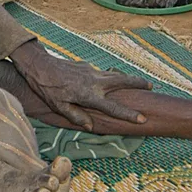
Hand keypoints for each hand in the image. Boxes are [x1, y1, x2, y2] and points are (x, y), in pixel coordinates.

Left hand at [9, 39, 151, 130]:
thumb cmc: (48, 90)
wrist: (40, 66)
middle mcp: (94, 82)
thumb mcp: (59, 108)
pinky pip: (105, 73)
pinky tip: (115, 79)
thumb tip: (92, 126)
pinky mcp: (87, 66)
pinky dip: (114, 76)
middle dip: (137, 84)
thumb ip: (77, 117)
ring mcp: (92, 72)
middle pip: (121, 82)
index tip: (142, 118)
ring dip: (129, 78)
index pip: (113, 108)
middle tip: (152, 86)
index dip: (128, 114)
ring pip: (115, 74)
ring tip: (142, 81)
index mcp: (88, 95)